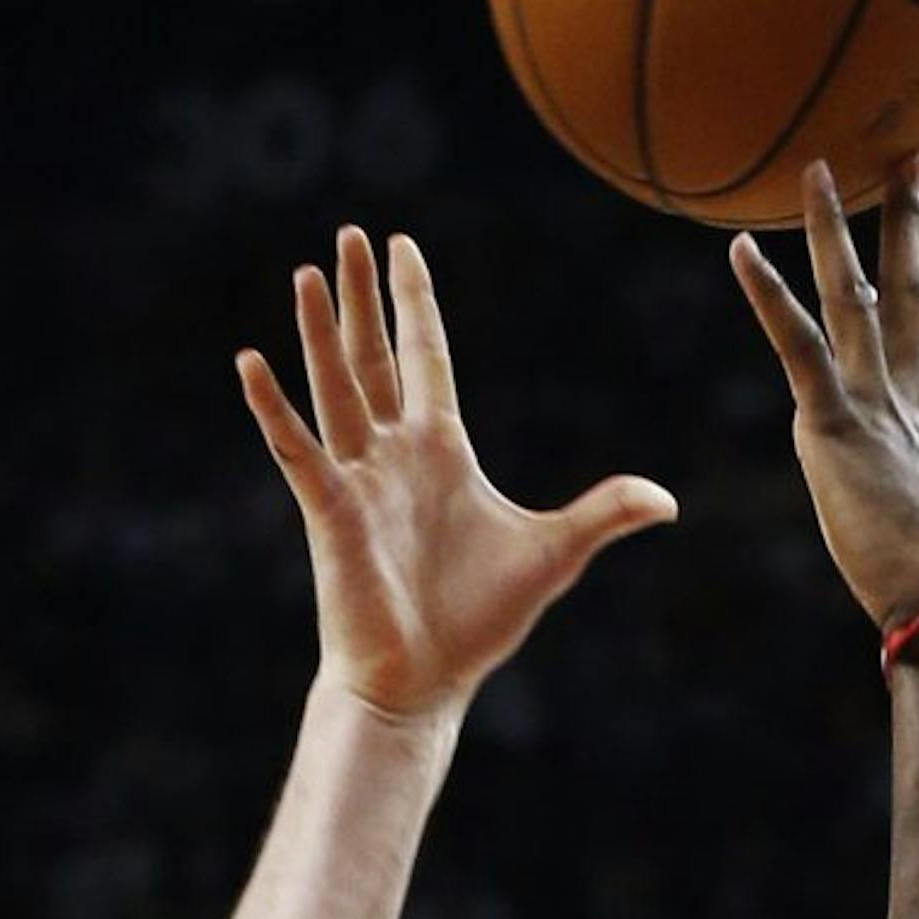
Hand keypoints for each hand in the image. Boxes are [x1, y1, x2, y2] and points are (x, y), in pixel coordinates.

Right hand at [239, 226, 675, 725]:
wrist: (423, 684)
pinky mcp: (330, 511)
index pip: (425, 357)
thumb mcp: (553, 556)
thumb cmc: (476, 625)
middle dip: (365, 298)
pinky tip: (249, 361)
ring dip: (321, 331)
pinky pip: (296, 449)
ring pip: (335, 387)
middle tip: (351, 234)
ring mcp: (357, 480)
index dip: (415, 303)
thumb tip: (669, 501)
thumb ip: (604, 515)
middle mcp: (393, 456)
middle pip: (374, 357)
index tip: (403, 248)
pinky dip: (273, 408)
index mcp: (441, 453)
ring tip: (310, 272)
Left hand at [730, 159, 918, 634]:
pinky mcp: (835, 424)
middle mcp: (904, 398)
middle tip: (903, 159)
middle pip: (905, 290)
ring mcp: (872, 405)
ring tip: (816, 171)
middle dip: (902, 221)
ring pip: (853, 298)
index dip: (914, 277)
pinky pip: (797, 344)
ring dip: (833, 231)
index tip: (914, 237)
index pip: (917, 333)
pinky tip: (741, 250)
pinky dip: (768, 295)